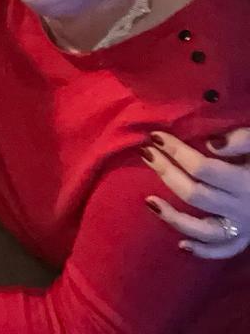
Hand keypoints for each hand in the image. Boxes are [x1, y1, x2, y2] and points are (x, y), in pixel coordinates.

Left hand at [144, 128, 249, 257]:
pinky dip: (203, 251)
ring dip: (174, 218)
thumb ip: (243, 139)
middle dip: (166, 172)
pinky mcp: (247, 237)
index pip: (204, 168)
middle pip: (195, 194)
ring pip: (204, 229)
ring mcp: (245, 226)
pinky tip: (181, 245)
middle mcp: (244, 208)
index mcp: (248, 182)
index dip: (177, 151)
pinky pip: (224, 251)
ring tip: (149, 201)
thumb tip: (212, 144)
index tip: (156, 135)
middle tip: (147, 153)